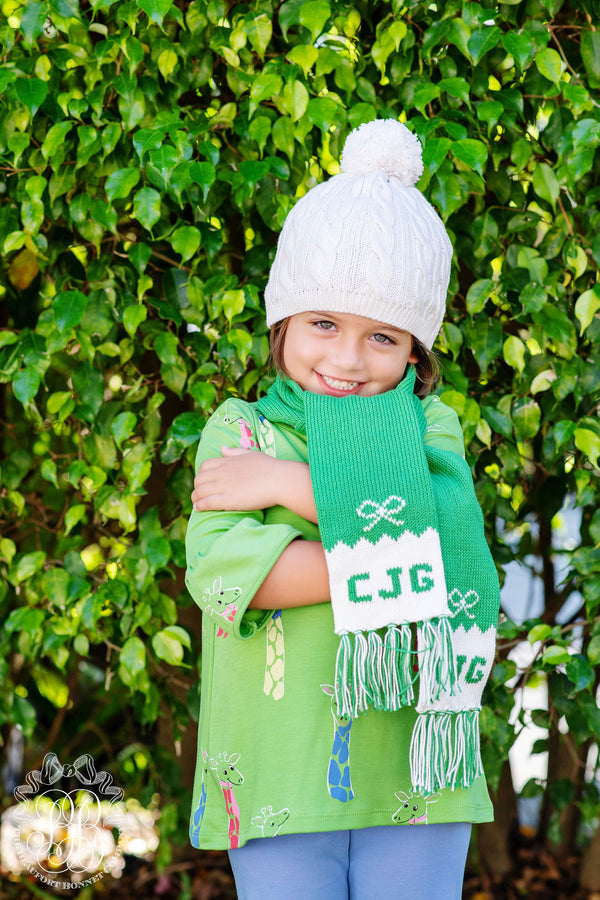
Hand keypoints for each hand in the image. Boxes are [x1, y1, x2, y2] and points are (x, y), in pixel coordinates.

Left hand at [191, 447, 317, 521]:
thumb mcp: (251, 454)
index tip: (204, 480)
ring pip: (199, 492)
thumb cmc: (269, 467)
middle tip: (199, 494)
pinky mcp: (227, 500)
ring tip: (196, 503)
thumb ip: (234, 452)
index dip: (201, 474)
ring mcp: (223, 486)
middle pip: (199, 479)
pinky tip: (199, 509)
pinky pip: (206, 503)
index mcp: (227, 461)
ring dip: (195, 498)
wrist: (279, 480)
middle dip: (196, 487)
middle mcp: (222, 473)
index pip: (205, 466)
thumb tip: (222, 449)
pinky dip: (200, 506)